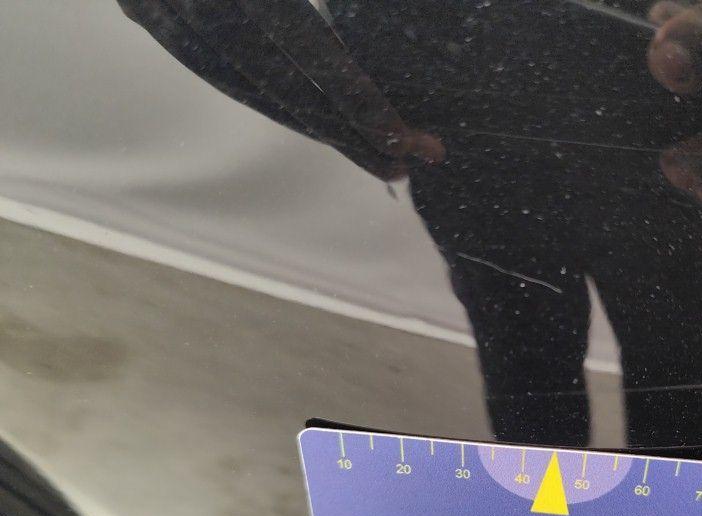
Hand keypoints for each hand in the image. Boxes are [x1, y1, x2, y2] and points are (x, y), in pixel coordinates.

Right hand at [116, 0, 442, 181]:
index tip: (409, 143)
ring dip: (309, 124)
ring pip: (246, 87)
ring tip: (366, 150)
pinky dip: (264, 94)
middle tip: (403, 167)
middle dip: (349, 135)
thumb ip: (312, 9)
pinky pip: (214, 67)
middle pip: (284, 89)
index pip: (315, 60)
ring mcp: (160, 5)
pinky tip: (306, 116)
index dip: (364, 107)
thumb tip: (357, 50)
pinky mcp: (146, 8)